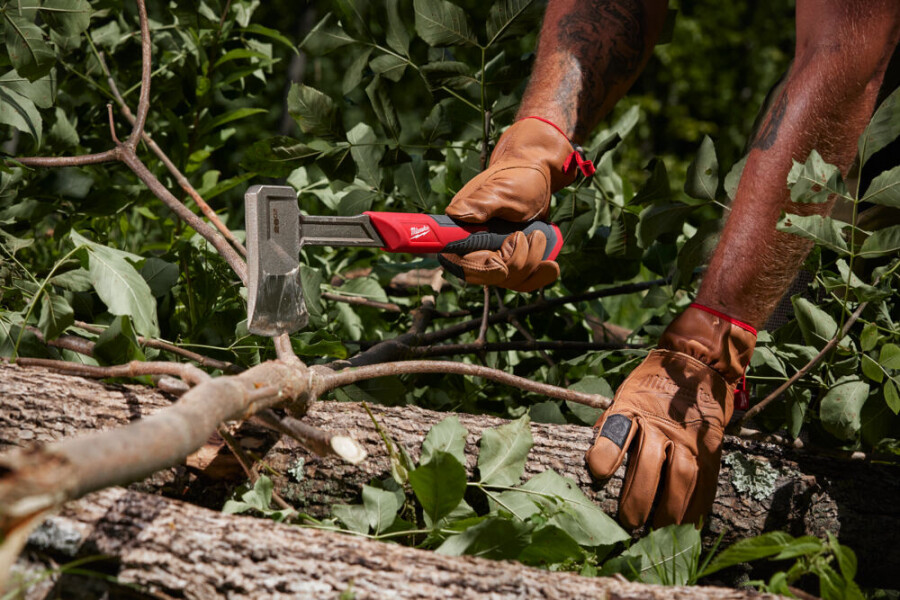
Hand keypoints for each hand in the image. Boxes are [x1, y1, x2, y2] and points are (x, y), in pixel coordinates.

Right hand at [440, 118, 577, 290]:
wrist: (537, 175)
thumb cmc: (518, 177)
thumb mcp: (502, 189)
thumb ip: (481, 204)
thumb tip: (456, 213)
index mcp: (461, 229)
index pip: (463, 265)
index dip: (484, 268)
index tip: (504, 255)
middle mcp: (472, 246)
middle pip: (491, 277)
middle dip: (517, 261)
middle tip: (529, 235)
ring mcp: (492, 255)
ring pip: (510, 280)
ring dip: (532, 261)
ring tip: (539, 235)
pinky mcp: (511, 261)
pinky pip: (522, 281)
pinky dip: (539, 275)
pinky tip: (551, 265)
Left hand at [585, 306, 755, 527]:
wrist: (697, 362)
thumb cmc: (651, 385)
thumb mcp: (625, 394)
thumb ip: (612, 422)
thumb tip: (593, 458)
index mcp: (633, 407)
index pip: (616, 430)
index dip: (606, 452)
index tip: (596, 472)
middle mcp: (661, 423)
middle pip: (650, 462)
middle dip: (639, 495)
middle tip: (629, 521)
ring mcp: (688, 435)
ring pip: (681, 475)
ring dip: (671, 507)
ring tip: (660, 530)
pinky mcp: (710, 446)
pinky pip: (705, 479)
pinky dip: (698, 505)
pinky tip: (690, 525)